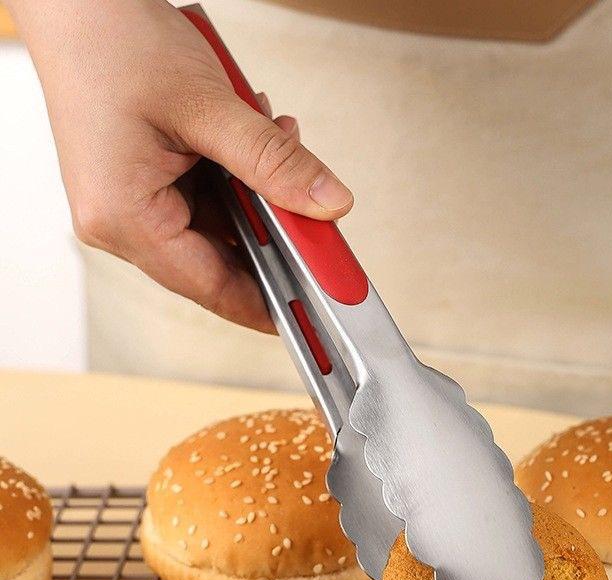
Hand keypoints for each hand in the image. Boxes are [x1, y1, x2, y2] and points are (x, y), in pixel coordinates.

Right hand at [9, 0, 353, 332]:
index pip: (212, 286)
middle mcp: (121, 221)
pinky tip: (257, 137)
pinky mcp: (143, 183)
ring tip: (277, 140)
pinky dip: (239, 173)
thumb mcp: (208, 106)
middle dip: (272, 229)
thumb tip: (328, 204)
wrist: (75, 0)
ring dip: (258, 190)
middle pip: (219, 258)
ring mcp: (131, 204)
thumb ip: (274, 162)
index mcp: (123, 218)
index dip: (269, 302)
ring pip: (220, 225)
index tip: (313, 308)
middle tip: (314, 210)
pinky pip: (208, 197)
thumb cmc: (111, 40)